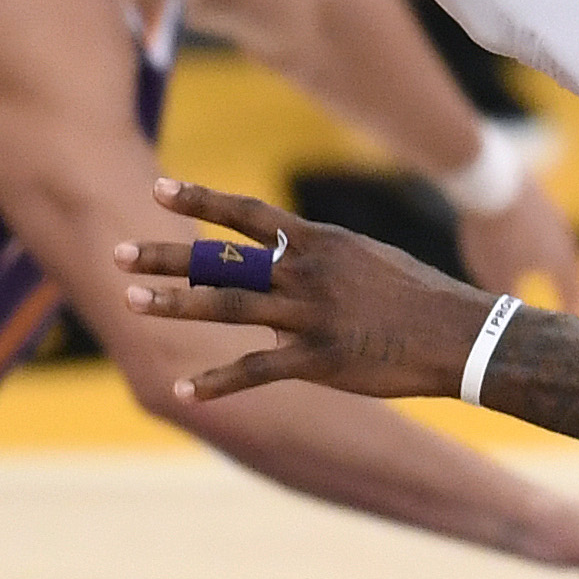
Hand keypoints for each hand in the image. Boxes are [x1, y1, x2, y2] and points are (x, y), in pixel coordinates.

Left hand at [119, 175, 489, 401]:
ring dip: (176, 304)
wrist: (459, 333)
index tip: (158, 188)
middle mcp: (307, 272)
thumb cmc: (416, 293)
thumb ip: (319, 255)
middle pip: (223, 260)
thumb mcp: (365, 257)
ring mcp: (311, 316)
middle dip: (166, 256)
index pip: (247, 213)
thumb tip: (284, 253)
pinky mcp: (320, 359)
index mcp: (319, 241)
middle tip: (119, 254)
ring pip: (229, 307)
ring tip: (131, 302)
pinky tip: (181, 389)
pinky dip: (216, 381)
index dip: (200, 200)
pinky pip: (256, 370)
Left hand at [458, 187, 578, 313]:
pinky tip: (532, 237)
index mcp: (560, 260)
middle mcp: (563, 236)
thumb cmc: (495, 236)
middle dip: (571, 283)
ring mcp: (552, 213)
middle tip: (574, 296)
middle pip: (571, 265)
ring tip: (554, 268)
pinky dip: (544, 238)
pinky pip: (546, 224)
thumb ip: (509, 299)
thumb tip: (513, 318)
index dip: (573, 308)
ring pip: (560, 242)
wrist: (490, 181)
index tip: (575, 320)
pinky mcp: (537, 196)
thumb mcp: (497, 275)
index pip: (573, 290)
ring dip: (559, 259)